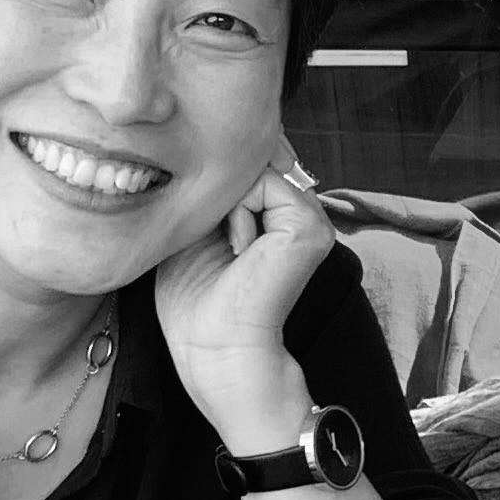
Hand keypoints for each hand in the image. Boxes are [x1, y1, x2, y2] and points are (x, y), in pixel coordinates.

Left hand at [154, 134, 335, 444]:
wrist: (215, 354)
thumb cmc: (194, 301)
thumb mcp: (189, 228)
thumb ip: (203, 189)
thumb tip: (196, 144)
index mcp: (271, 209)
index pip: (247, 154)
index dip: (211, 166)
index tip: (198, 216)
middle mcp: (295, 208)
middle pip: (250, 151)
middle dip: (215, 182)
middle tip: (213, 238)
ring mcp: (309, 215)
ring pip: (251, 166)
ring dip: (222, 202)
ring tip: (228, 248)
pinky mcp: (310, 227)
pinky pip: (261, 183)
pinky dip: (236, 214)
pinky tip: (238, 251)